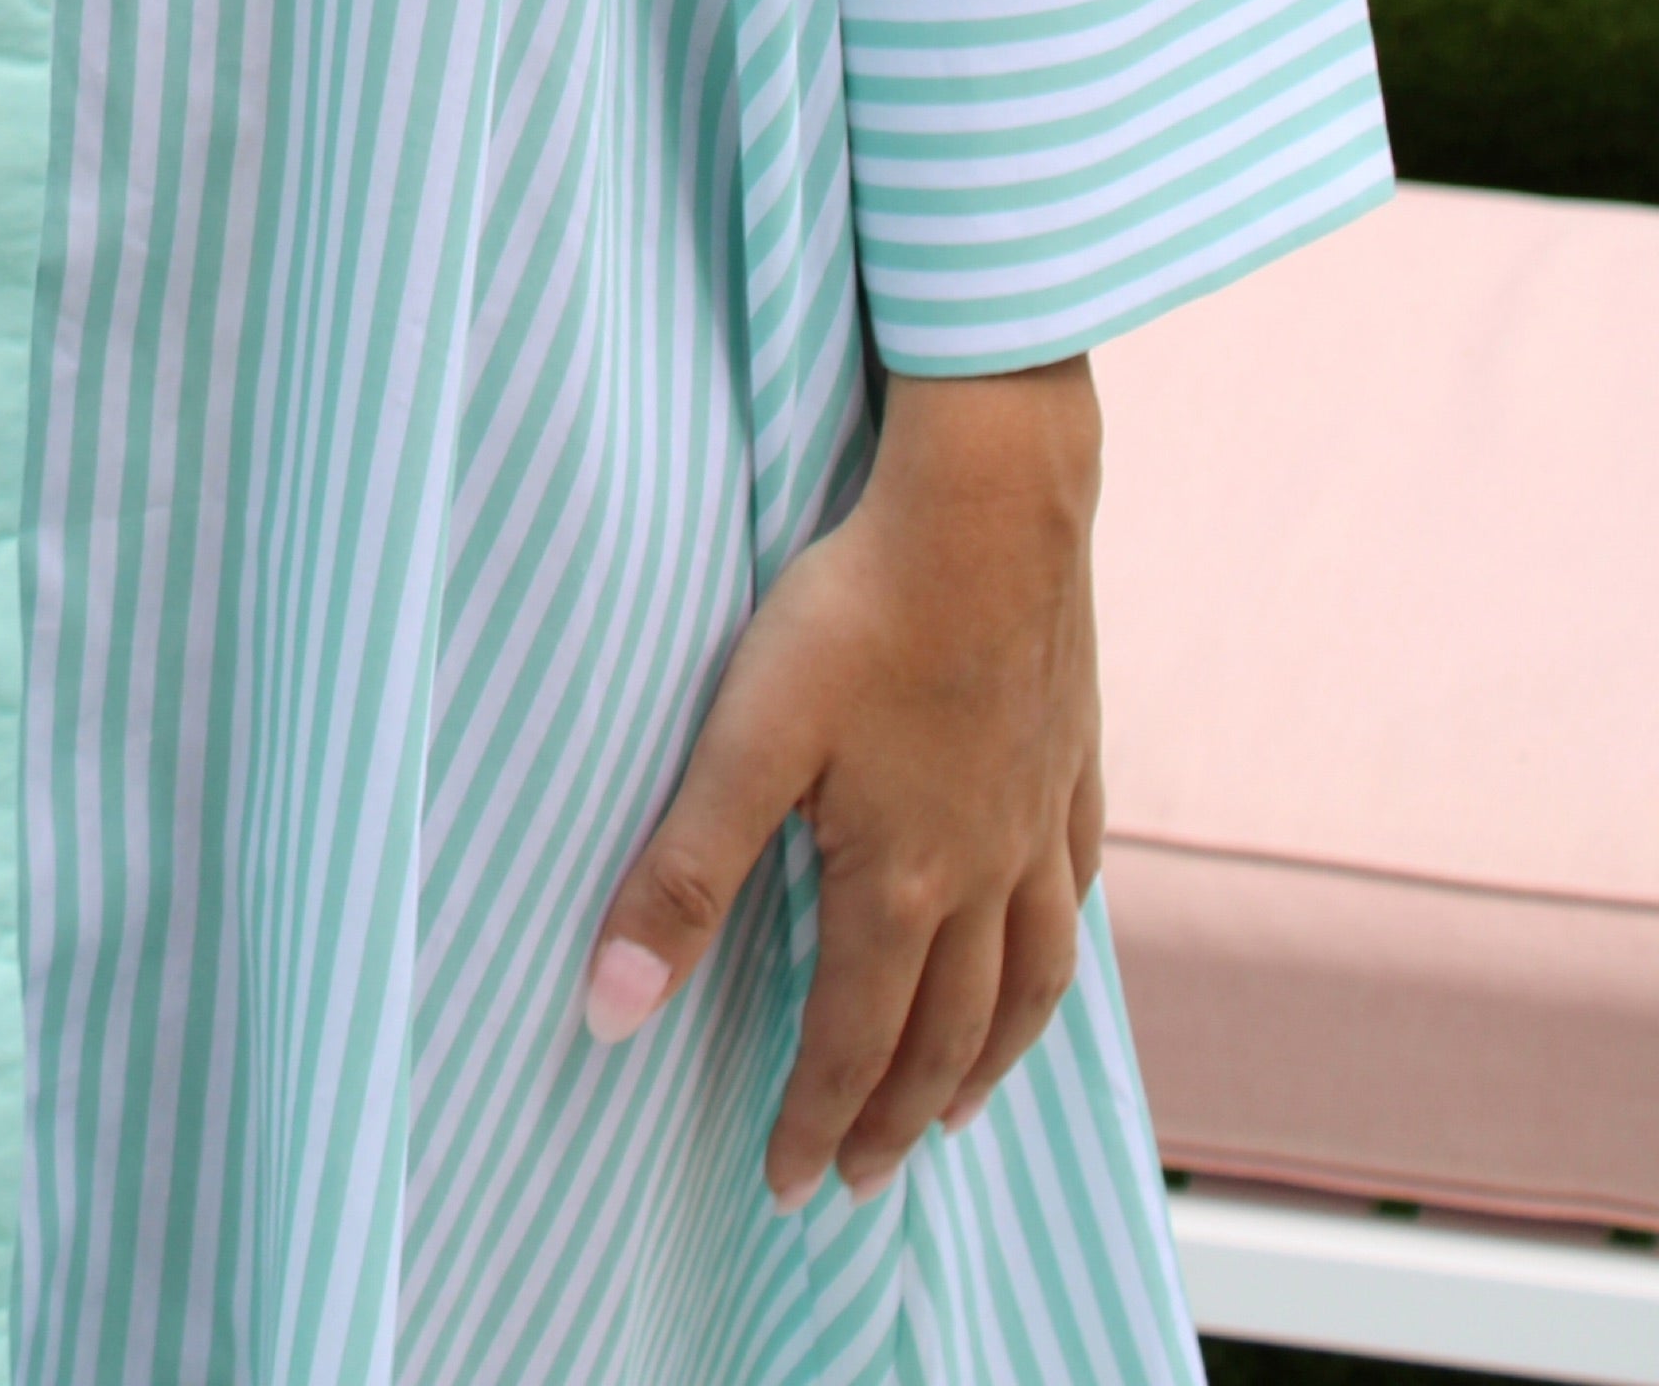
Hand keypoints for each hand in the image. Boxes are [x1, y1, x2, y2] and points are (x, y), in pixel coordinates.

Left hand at [579, 355, 1102, 1208]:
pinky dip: (1056, 952)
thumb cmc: (858, 608)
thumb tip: (609, 1012)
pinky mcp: (1071, 759)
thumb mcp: (746, 737)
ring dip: (989, 1060)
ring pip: (1030, 982)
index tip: (790, 1185)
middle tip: (862, 1176)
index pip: (852, 1039)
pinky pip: (1077, 892)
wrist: (993, 501)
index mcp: (903, 882)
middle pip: (947, 1034)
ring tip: (957, 1108)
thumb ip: (682, 877)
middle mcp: (988, 873)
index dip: (815, 1118)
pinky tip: (1042, 955)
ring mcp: (1040, 819)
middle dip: (896, 1116)